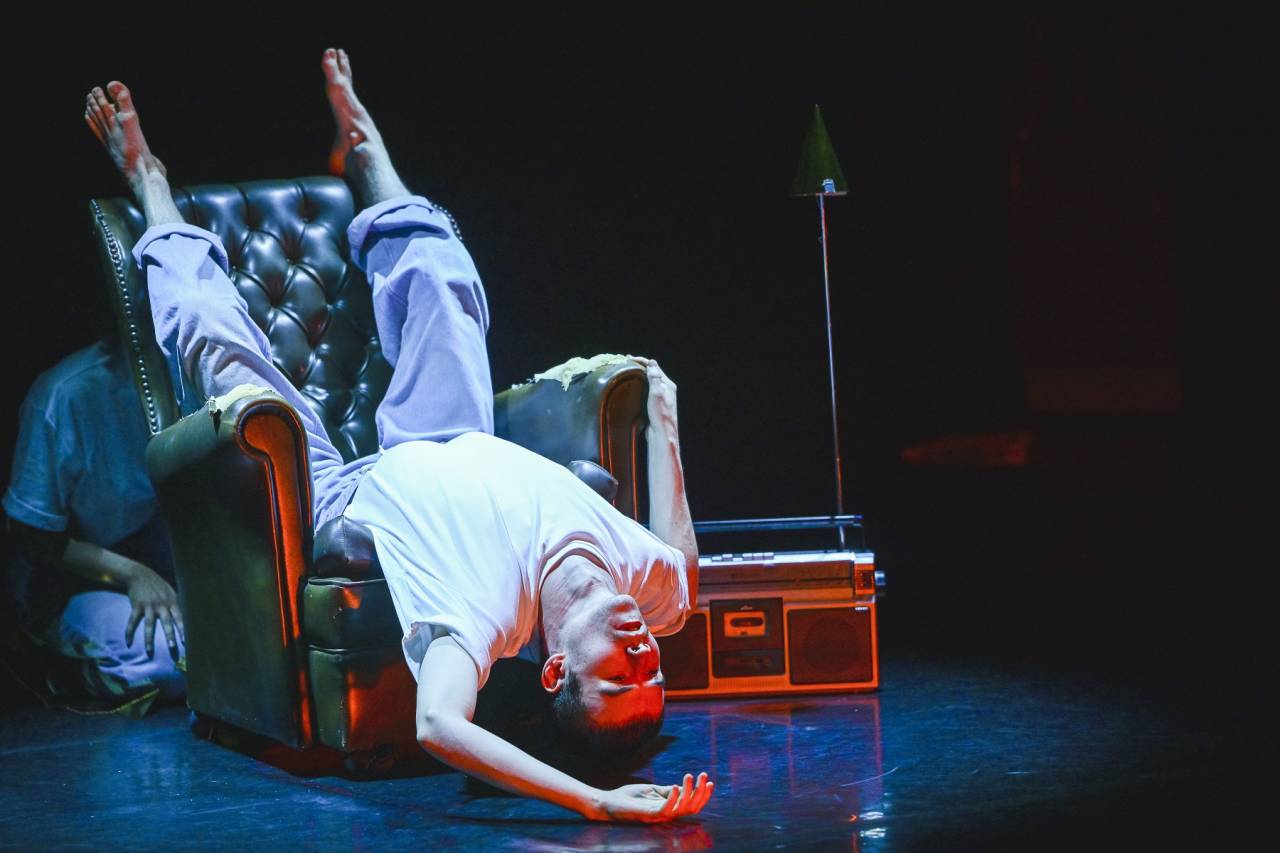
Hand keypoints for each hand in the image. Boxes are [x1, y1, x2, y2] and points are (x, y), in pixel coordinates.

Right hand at [124, 564, 183, 659]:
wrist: (140, 575)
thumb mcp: (171, 592)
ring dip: (149, 639)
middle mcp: (161, 604)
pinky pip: (132, 621)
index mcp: (172, 602)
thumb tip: (186, 616)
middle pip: (166, 622)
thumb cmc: (158, 586)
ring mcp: (148, 606)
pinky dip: (129, 632)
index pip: (179, 617)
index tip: (186, 640)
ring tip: (149, 651)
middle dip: (170, 635)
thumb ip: (177, 604)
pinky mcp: (136, 606)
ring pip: (149, 625)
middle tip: (173, 647)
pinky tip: (128, 642)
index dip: (183, 628)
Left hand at [594, 772, 713, 821]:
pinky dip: (672, 799)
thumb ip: (667, 791)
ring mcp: (657, 816)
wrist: (608, 803)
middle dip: (700, 793)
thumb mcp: (652, 791)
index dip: (703, 795)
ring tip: (689, 776)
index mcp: (669, 809)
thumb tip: (683, 786)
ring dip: (688, 793)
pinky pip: (664, 810)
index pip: (692, 806)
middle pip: (691, 809)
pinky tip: (675, 786)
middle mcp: (666, 815)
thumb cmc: (630, 797)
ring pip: (681, 810)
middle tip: (704, 777)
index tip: (709, 780)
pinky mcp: (647, 815)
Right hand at [633, 356, 678, 434]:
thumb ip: (655, 377)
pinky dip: (641, 385)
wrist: (662, 434)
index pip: (654, 367)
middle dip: (641, 367)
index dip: (642, 361)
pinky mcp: (656, 405)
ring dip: (640, 376)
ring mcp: (662, 397)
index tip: (630, 358)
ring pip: (650, 382)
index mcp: (668, 385)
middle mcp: (666, 389)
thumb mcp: (656, 393)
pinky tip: (633, 387)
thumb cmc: (660, 414)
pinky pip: (648, 390)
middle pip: (653, 373)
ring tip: (629, 372)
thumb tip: (652, 362)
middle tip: (627, 363)